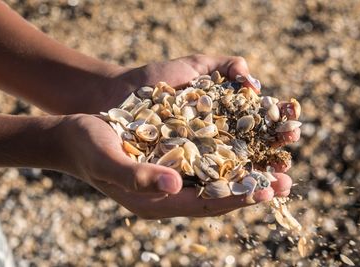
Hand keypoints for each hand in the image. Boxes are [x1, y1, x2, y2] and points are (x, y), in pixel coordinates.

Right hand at [61, 55, 299, 218]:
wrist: (73, 135)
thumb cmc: (86, 147)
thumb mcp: (107, 160)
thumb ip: (138, 176)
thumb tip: (176, 187)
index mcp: (157, 200)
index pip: (206, 205)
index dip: (238, 199)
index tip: (268, 191)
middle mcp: (170, 190)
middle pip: (219, 194)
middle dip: (253, 188)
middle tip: (286, 181)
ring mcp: (173, 173)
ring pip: (217, 175)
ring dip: (247, 168)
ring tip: (277, 160)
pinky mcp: (173, 154)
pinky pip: (206, 157)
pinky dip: (229, 152)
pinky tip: (246, 140)